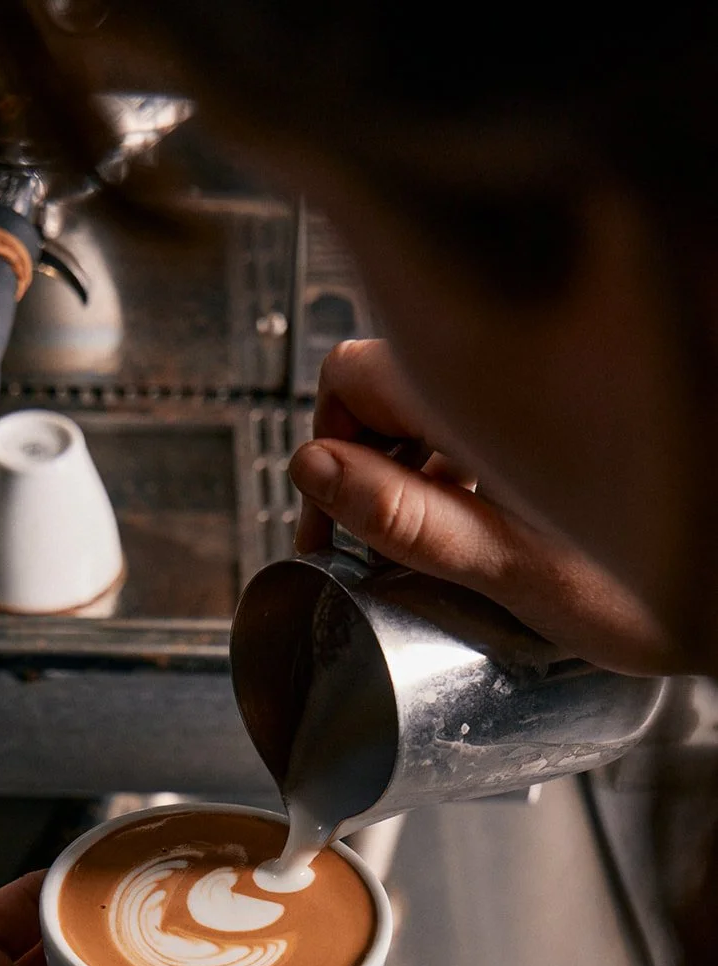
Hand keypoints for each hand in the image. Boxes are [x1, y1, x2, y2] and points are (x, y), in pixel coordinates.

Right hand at [290, 339, 673, 675]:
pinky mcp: (557, 413)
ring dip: (406, 463)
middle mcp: (509, 380)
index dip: (324, 451)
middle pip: (385, 385)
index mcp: (488, 400)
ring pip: (431, 403)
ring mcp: (534, 392)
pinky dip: (454, 461)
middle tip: (361, 538)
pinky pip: (478, 418)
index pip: (350, 378)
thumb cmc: (652, 586)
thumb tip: (314, 470)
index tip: (328, 523)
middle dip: (359, 459)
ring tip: (421, 539)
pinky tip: (473, 518)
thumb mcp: (509, 565)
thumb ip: (405, 518)